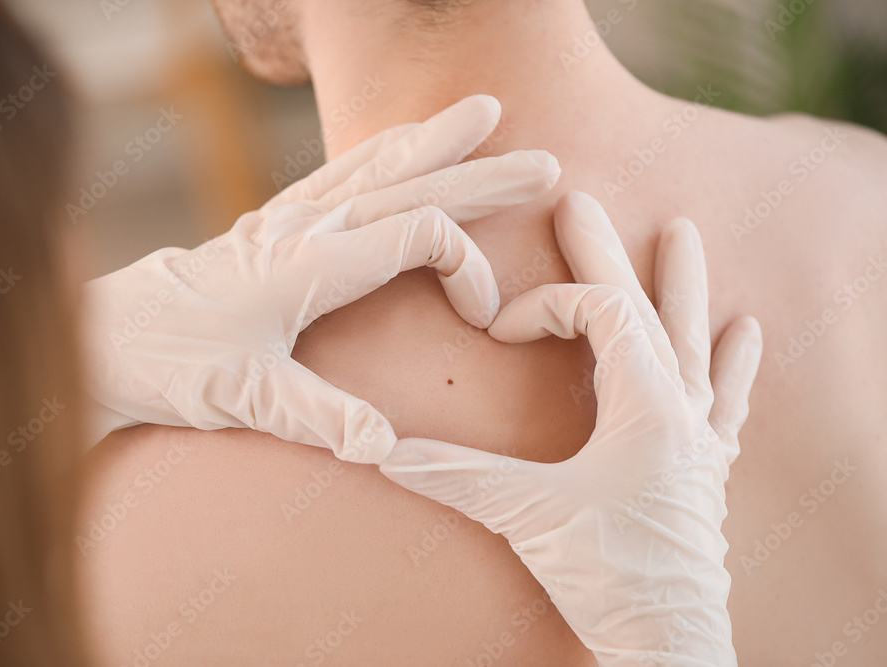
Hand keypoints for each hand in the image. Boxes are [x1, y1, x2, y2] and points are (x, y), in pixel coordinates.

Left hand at [82, 95, 560, 462]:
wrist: (113, 337)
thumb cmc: (175, 365)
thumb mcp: (245, 399)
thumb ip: (317, 417)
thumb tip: (384, 446)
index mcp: (310, 264)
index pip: (418, 236)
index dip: (467, 266)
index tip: (486, 316)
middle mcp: (305, 228)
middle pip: (411, 186)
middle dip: (482, 174)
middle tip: (545, 162)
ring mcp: (289, 218)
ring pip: (378, 165)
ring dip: (437, 141)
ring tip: (485, 109)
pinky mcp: (276, 222)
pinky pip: (341, 171)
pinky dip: (384, 150)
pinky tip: (405, 139)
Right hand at [379, 192, 761, 665]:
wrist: (668, 641)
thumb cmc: (610, 574)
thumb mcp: (528, 516)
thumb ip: (456, 474)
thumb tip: (382, 450)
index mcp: (646, 402)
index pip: (600, 312)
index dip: (545, 303)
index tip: (500, 328)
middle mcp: (679, 407)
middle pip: (645, 306)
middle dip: (606, 251)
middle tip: (580, 200)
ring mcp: (698, 435)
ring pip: (693, 340)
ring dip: (683, 285)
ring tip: (685, 233)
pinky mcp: (703, 465)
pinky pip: (725, 399)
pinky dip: (734, 362)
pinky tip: (747, 330)